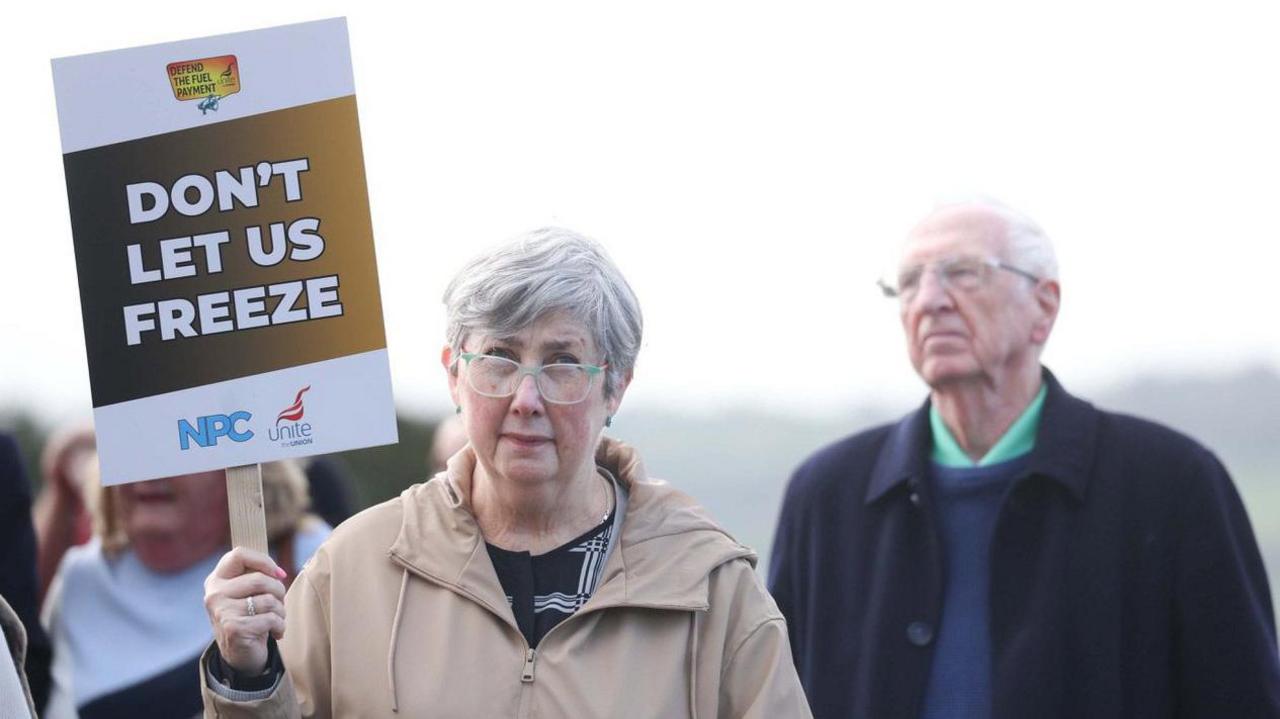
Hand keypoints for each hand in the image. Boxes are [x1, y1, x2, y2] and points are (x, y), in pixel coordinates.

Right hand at [204, 548, 288, 674]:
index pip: (239, 554)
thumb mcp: (249, 593)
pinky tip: (275, 632)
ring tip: (275, 619)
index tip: (279, 574)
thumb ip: (257, 576)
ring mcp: (222, 611)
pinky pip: (270, 619)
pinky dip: (280, 626)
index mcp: (217, 579)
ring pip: (269, 600)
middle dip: (279, 592)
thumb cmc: (250, 617)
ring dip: (281, 611)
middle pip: (261, 579)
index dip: (264, 561)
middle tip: (279, 604)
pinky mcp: (233, 628)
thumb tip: (279, 573)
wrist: (240, 655)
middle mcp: (214, 594)